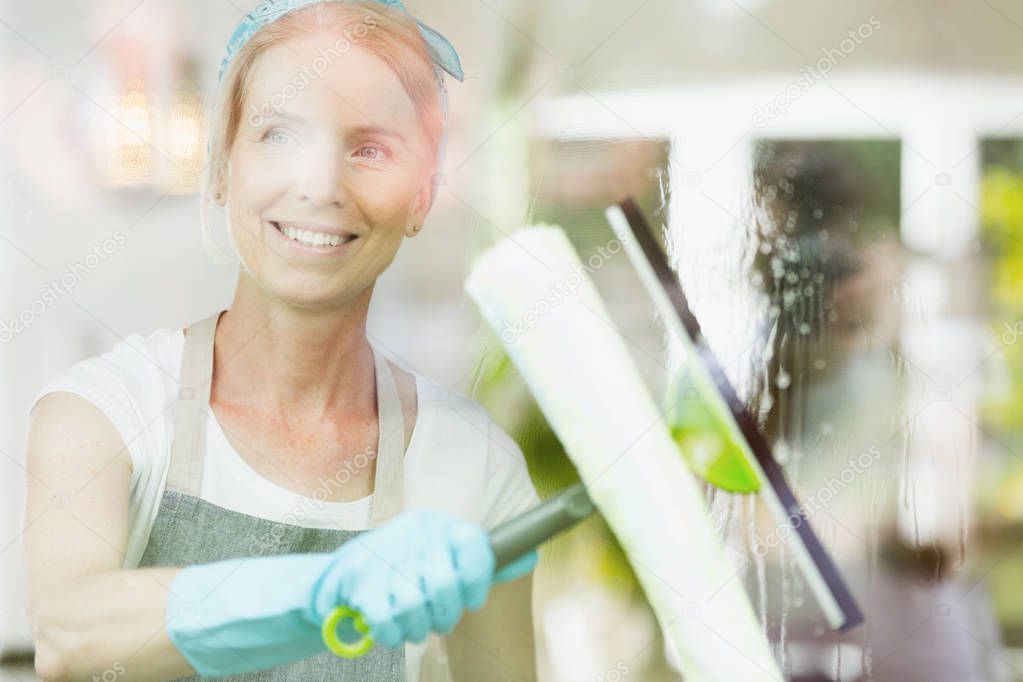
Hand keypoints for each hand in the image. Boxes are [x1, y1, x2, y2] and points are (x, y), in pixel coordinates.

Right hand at [308, 510, 535, 647]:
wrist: (344, 575)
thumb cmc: (405, 570)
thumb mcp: (443, 557)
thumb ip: (483, 562)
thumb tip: (530, 556)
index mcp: (440, 525)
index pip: (475, 547)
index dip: (478, 581)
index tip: (472, 599)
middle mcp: (415, 531)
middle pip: (446, 585)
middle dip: (445, 615)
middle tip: (438, 619)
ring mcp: (385, 552)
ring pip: (416, 607)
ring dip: (416, 627)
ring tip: (412, 622)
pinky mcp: (358, 578)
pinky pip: (387, 621)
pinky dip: (391, 634)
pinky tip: (390, 627)